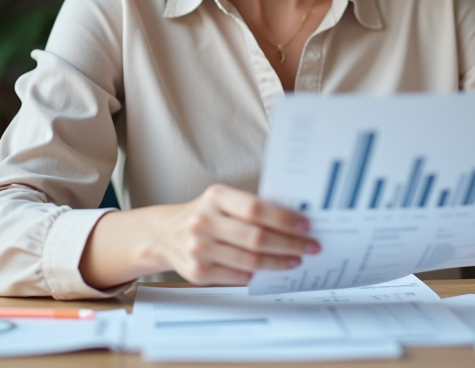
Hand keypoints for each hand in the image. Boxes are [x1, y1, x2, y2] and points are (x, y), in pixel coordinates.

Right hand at [151, 184, 320, 286]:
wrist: (165, 234)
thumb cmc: (205, 214)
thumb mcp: (222, 201)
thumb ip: (250, 208)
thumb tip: (294, 220)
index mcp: (215, 197)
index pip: (255, 209)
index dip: (284, 219)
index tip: (305, 225)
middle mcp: (204, 222)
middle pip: (256, 238)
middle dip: (289, 244)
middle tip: (309, 246)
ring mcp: (199, 249)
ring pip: (250, 261)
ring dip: (278, 262)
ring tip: (294, 260)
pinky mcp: (198, 272)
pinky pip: (238, 276)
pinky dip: (258, 274)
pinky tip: (270, 270)